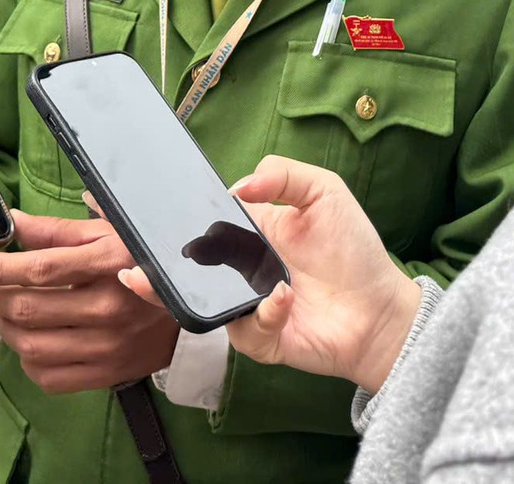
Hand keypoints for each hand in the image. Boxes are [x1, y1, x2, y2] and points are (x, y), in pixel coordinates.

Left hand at [0, 207, 179, 393]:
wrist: (184, 315)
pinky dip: (27, 360)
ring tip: (7, 311)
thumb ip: (57, 230)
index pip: (41, 268)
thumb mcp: (107, 234)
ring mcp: (105, 346)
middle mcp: (107, 307)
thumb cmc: (140, 262)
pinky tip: (31, 340)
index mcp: (108, 264)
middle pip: (28, 309)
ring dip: (5, 327)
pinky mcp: (104, 374)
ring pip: (30, 346)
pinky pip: (47, 376)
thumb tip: (13, 222)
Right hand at [120, 156, 421, 395]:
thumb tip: (238, 186)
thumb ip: (284, 174)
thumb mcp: (324, 192)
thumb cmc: (353, 249)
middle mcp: (241, 270)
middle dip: (155, 264)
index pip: (203, 223)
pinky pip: (245, 329)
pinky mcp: (260, 339)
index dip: (176, 219)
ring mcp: (246, 305)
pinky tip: (283, 298)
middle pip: (188, 267)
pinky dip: (263, 313)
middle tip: (133, 258)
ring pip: (199, 302)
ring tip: (158, 280)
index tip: (150, 211)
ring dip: (181, 291)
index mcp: (249, 232)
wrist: (379, 309)